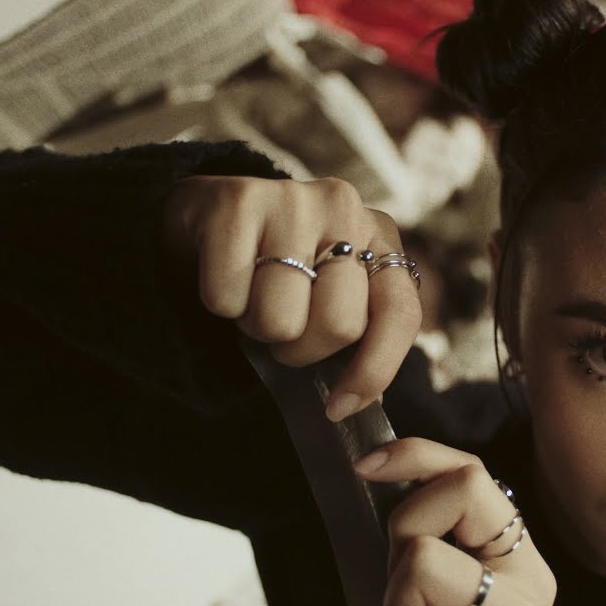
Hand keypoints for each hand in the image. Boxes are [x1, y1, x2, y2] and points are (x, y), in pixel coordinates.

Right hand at [163, 175, 421, 419]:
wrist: (205, 214)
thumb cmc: (278, 269)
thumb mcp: (332, 293)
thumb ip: (359, 334)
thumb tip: (353, 404)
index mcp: (379, 235)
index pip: (400, 314)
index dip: (373, 372)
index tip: (339, 407)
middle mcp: (345, 207)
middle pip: (339, 325)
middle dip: (301, 347)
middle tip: (282, 323)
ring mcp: (293, 199)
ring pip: (280, 320)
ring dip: (256, 325)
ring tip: (253, 295)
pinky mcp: (237, 201)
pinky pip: (227, 299)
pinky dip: (220, 304)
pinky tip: (226, 276)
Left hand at [356, 438, 557, 605]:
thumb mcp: (430, 583)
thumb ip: (426, 529)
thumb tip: (374, 461)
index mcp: (520, 558)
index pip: (473, 472)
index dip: (415, 456)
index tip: (365, 466)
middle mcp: (533, 588)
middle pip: (452, 499)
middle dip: (402, 542)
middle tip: (409, 597)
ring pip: (423, 561)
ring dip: (397, 605)